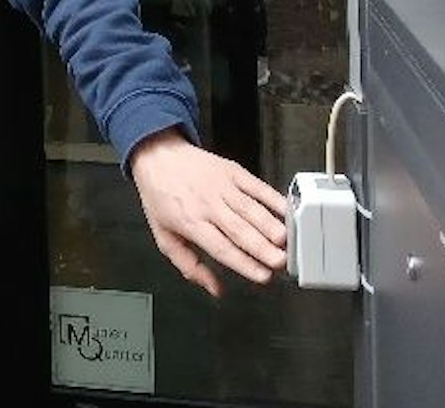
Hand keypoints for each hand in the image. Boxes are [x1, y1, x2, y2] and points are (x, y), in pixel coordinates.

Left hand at [127, 128, 287, 296]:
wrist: (158, 156)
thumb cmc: (161, 196)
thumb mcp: (164, 235)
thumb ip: (189, 265)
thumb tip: (214, 288)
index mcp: (190, 222)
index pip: (221, 248)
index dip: (244, 263)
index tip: (262, 276)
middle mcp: (208, 204)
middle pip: (240, 230)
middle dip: (263, 248)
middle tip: (281, 262)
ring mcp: (222, 187)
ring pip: (251, 209)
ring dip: (271, 226)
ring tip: (287, 242)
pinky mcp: (233, 171)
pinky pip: (257, 186)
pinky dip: (274, 199)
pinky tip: (286, 212)